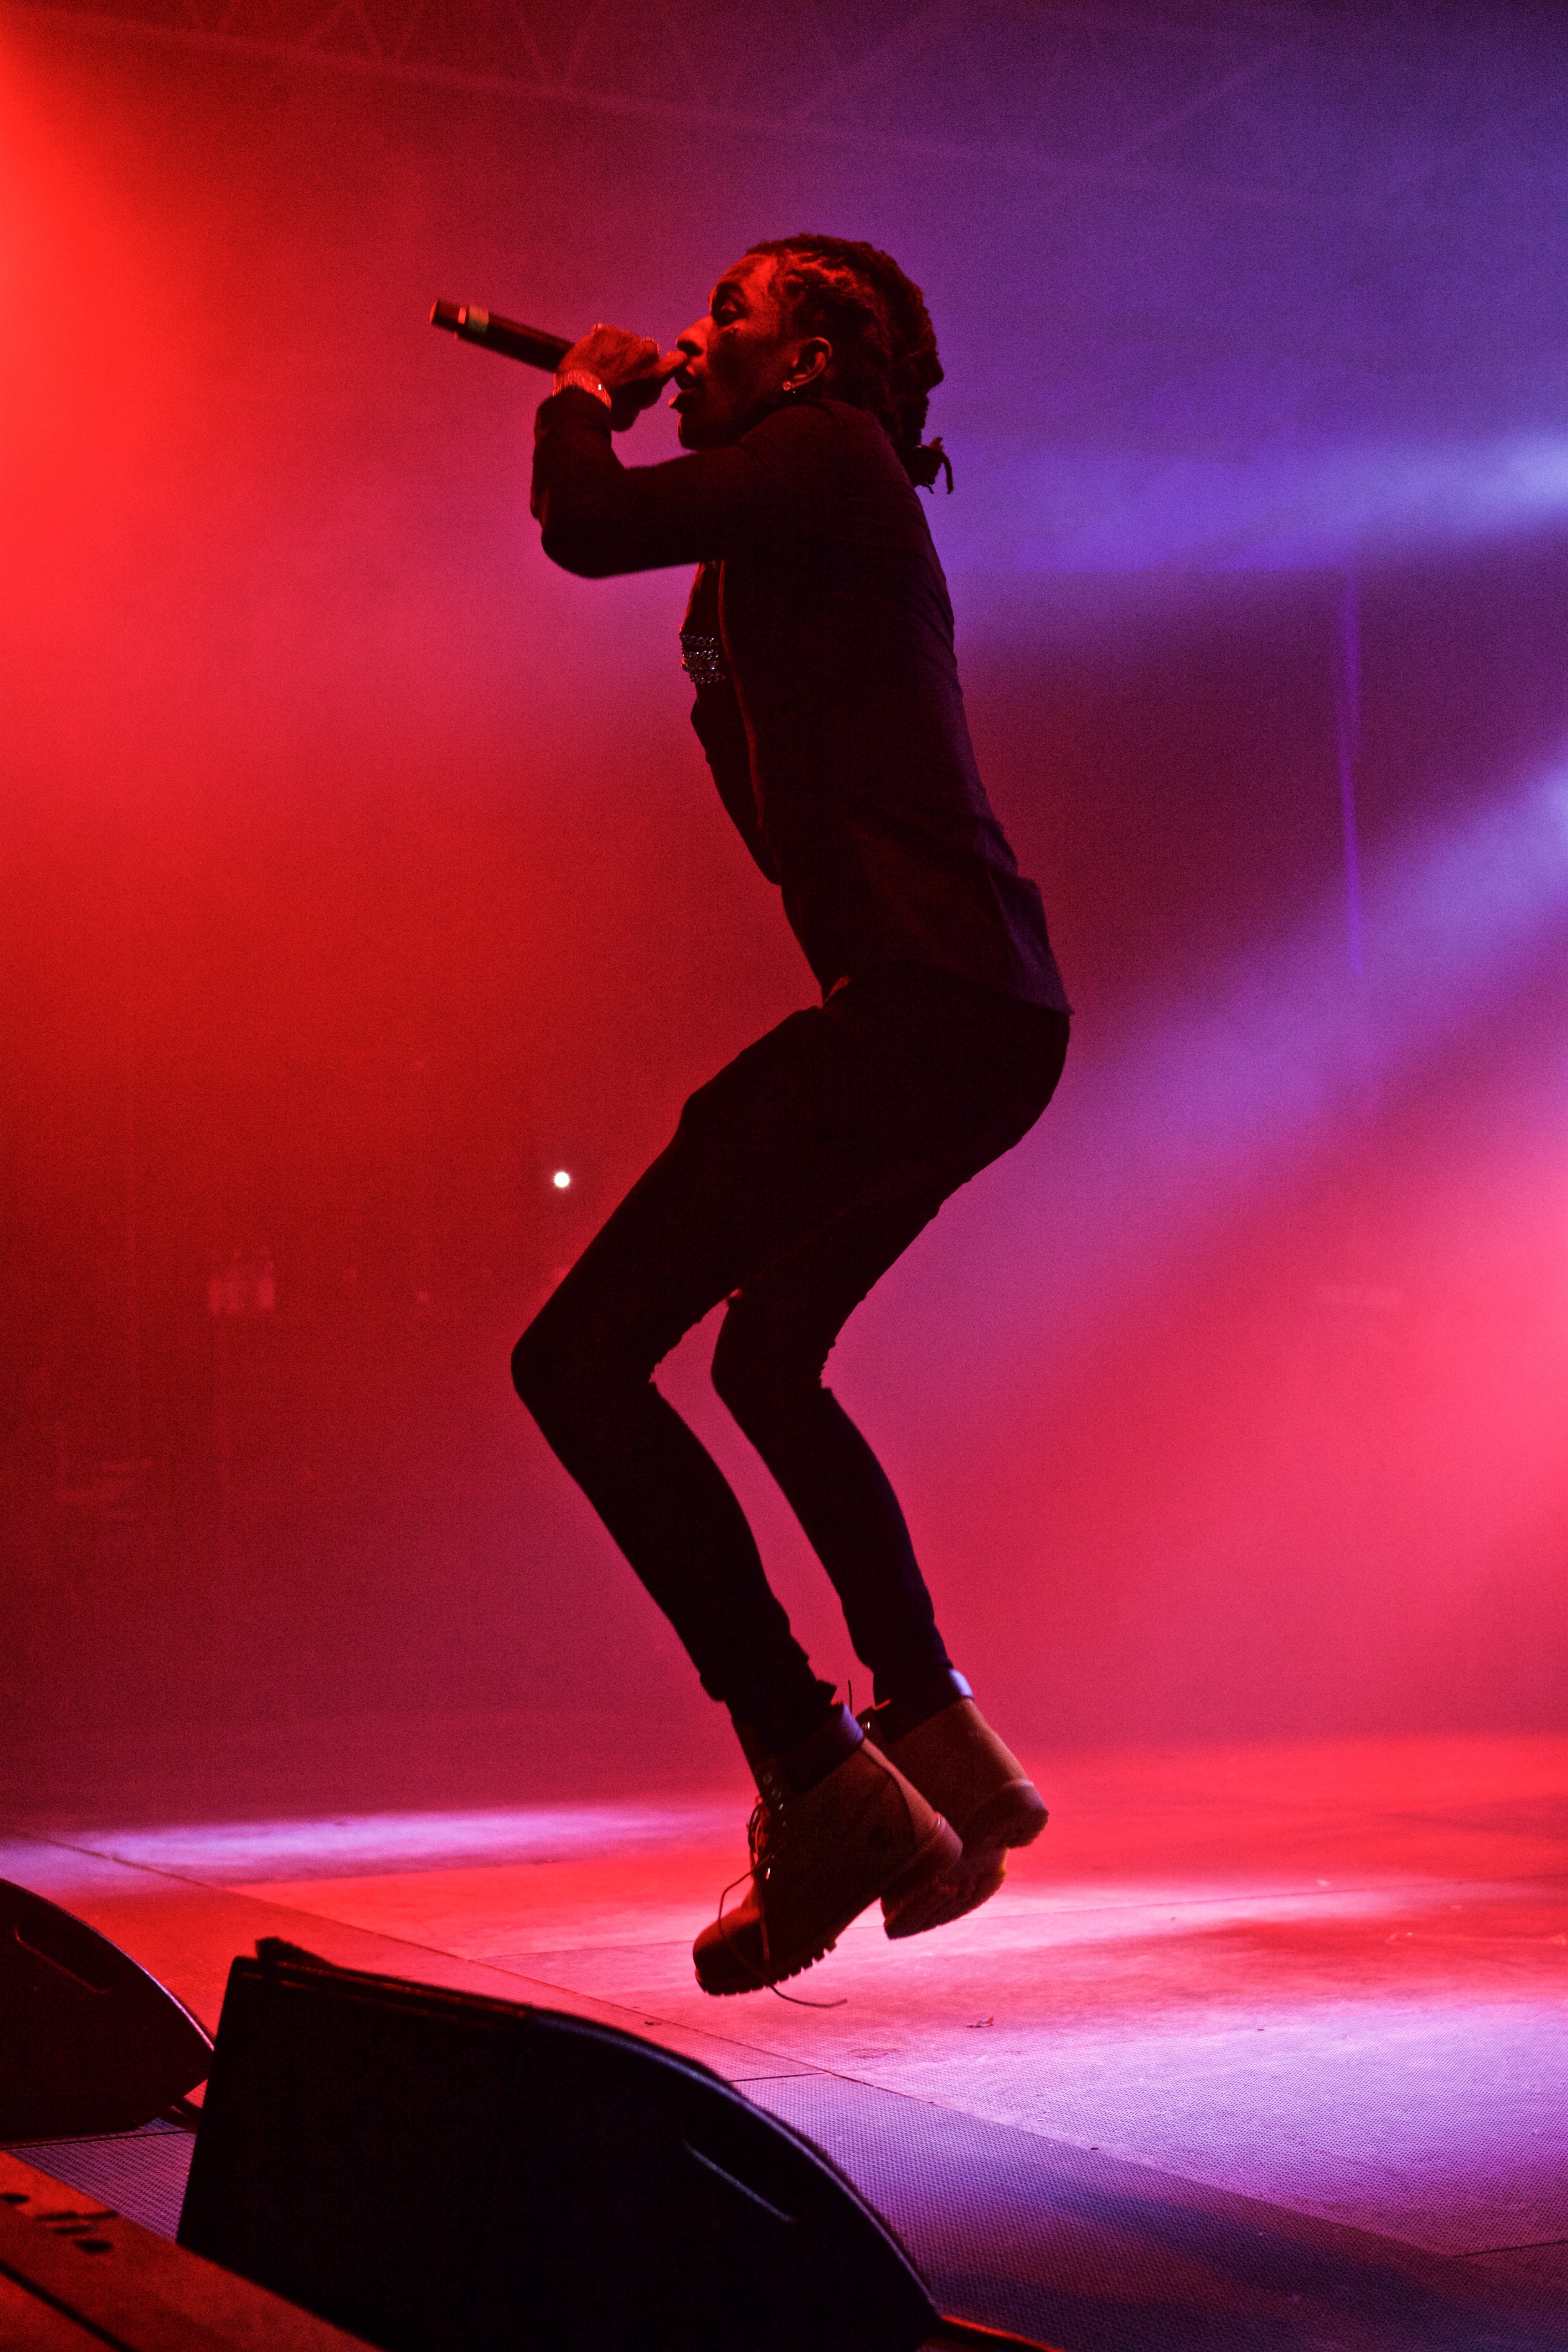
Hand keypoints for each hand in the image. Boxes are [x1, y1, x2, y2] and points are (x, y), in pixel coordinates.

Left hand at [557, 324, 680, 432]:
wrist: (581, 397)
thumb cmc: (608, 412)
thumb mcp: (632, 413)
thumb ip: (640, 397)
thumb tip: (636, 394)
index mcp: (657, 373)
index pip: (679, 360)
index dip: (672, 362)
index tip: (664, 365)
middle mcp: (646, 352)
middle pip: (648, 351)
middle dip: (638, 359)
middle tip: (621, 372)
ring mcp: (626, 338)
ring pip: (627, 340)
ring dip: (620, 349)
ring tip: (603, 365)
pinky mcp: (605, 331)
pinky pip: (607, 334)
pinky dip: (601, 343)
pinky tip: (592, 356)